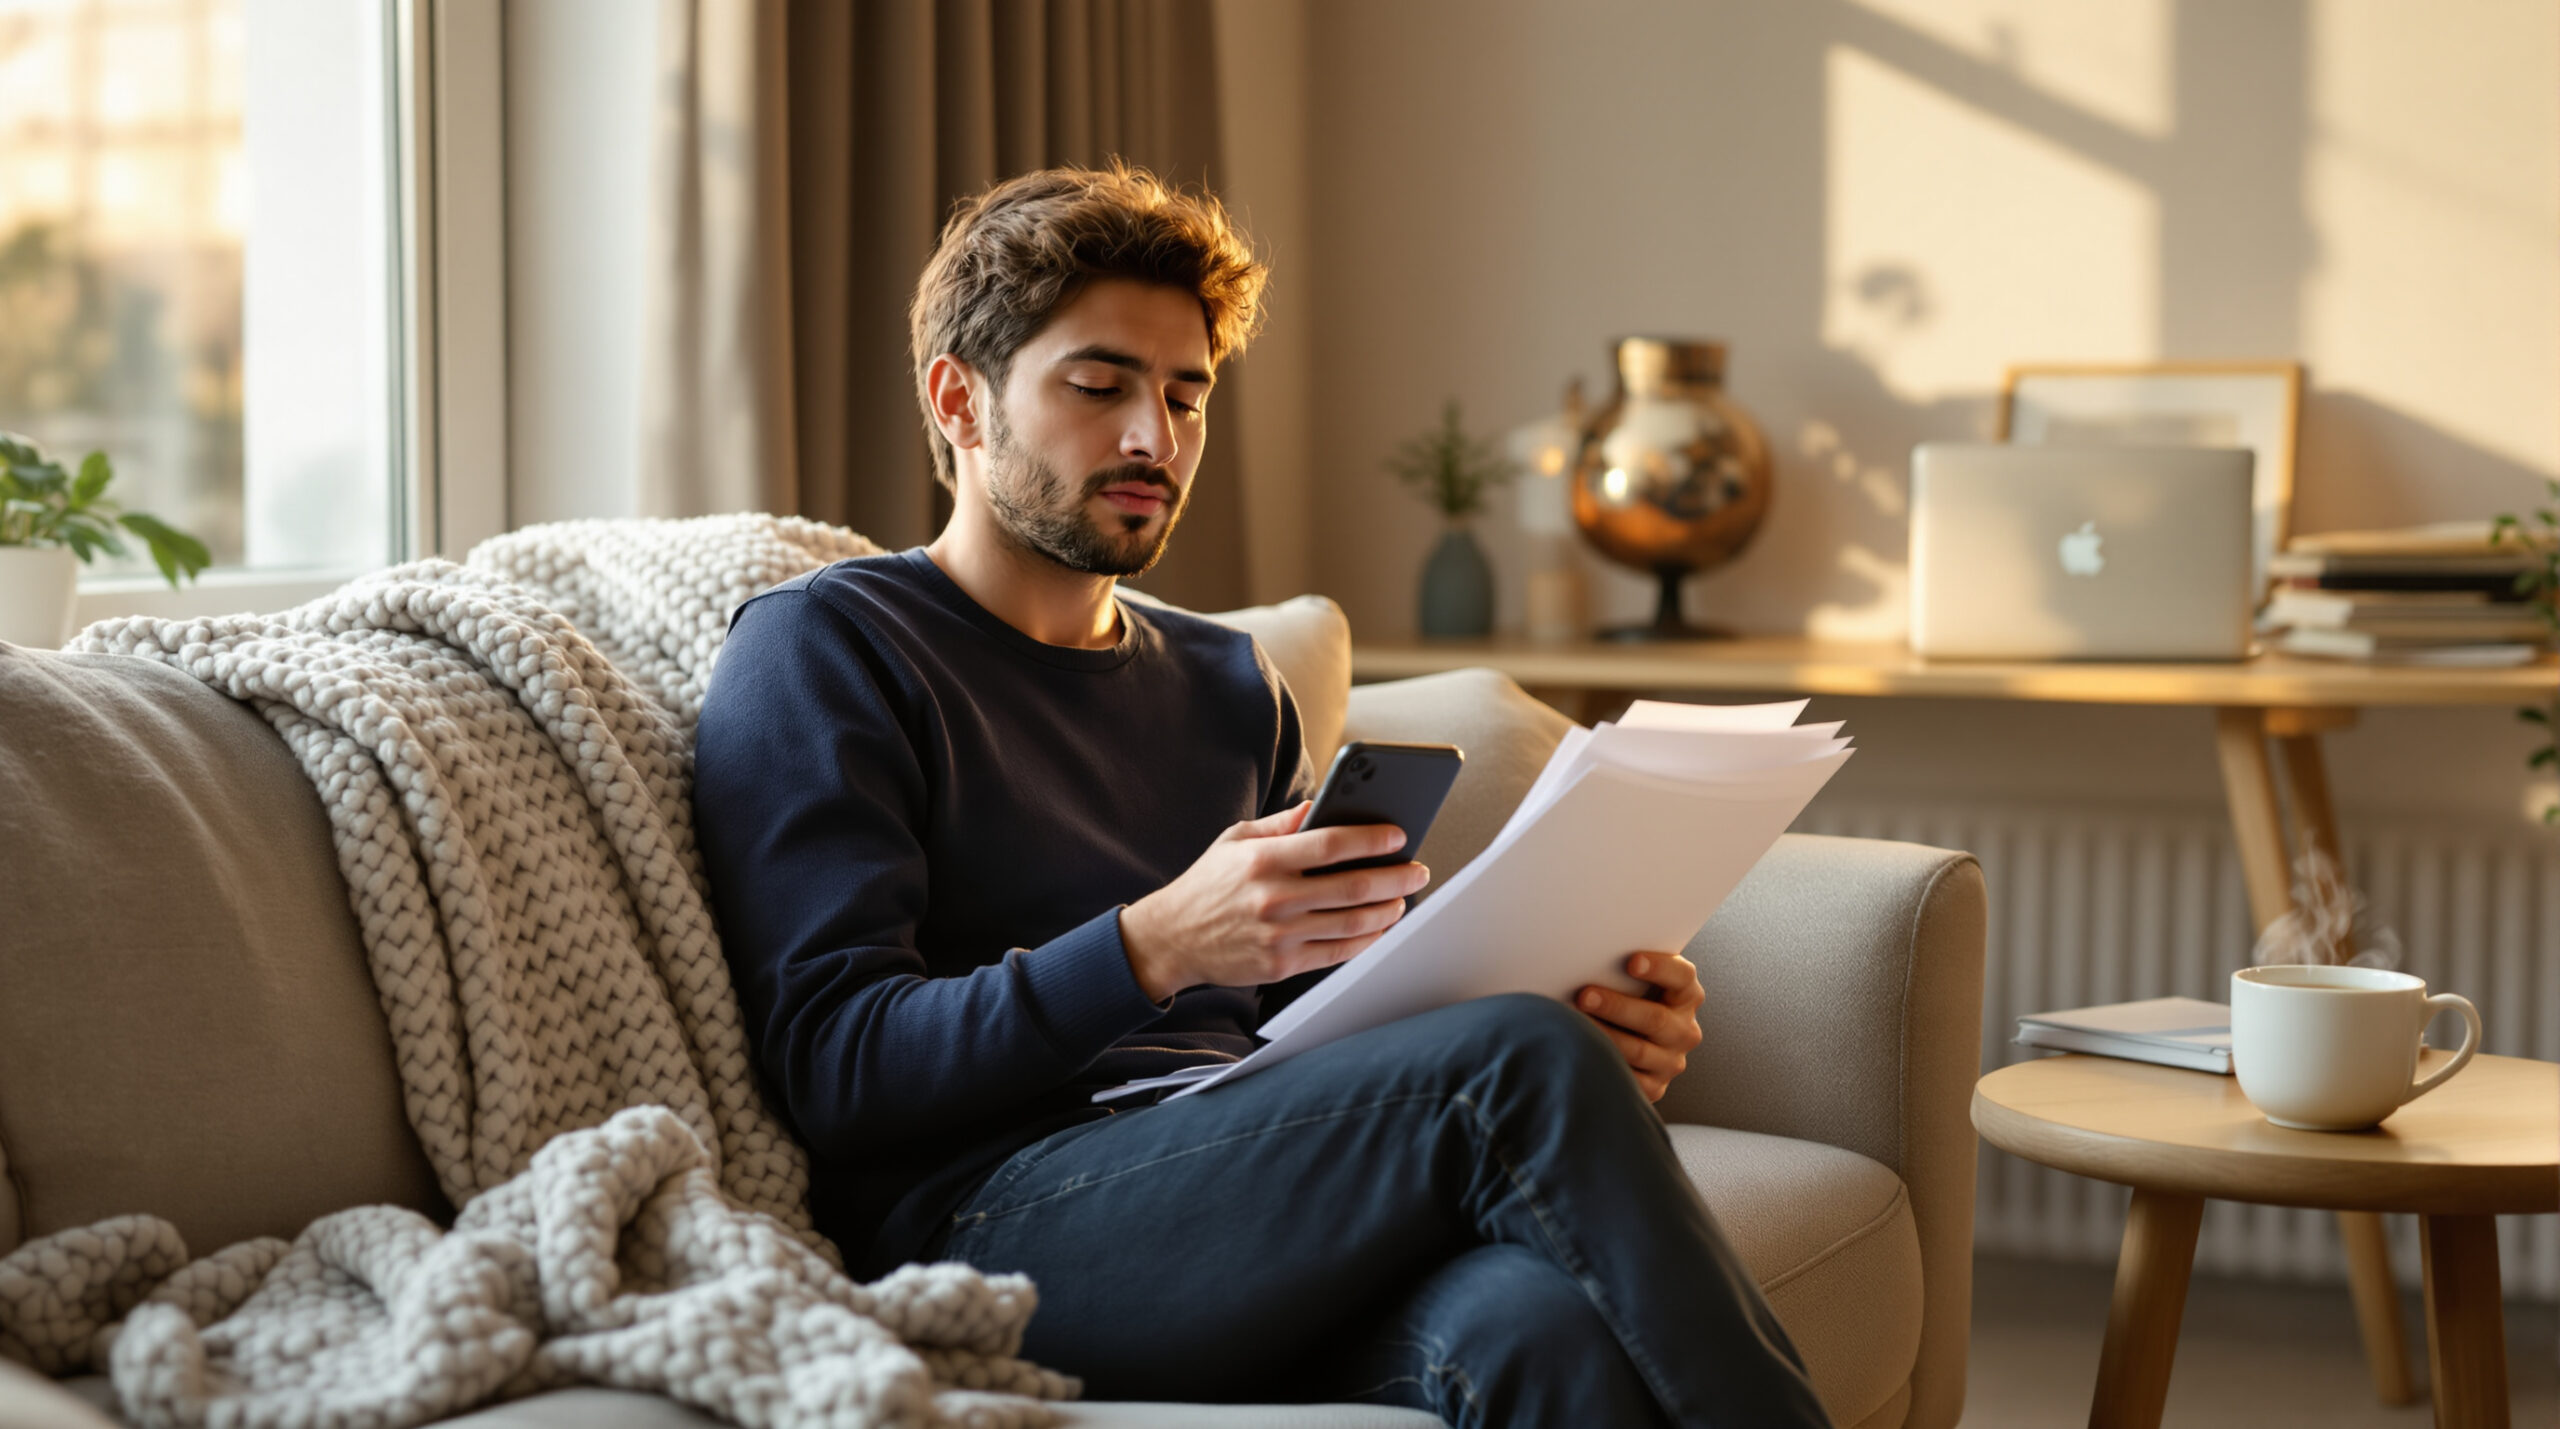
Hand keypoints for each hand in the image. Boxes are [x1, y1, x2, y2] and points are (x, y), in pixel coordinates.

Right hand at [1119, 802, 1430, 1001]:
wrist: (1171, 938)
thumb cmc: (1208, 884)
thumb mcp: (1235, 840)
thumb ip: (1280, 824)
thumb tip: (1322, 806)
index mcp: (1262, 860)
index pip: (1330, 845)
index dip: (1371, 840)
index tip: (1398, 836)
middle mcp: (1273, 898)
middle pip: (1351, 887)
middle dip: (1395, 878)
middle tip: (1418, 870)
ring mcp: (1278, 936)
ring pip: (1351, 924)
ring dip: (1387, 911)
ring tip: (1403, 898)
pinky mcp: (1280, 965)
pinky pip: (1337, 953)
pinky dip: (1366, 940)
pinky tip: (1379, 927)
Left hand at [1576, 952, 1704, 1101]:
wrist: (1628, 1040)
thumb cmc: (1626, 998)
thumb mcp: (1634, 982)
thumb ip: (1624, 969)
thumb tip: (1587, 955)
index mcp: (1686, 995)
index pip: (1681, 977)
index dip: (1659, 968)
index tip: (1632, 961)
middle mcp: (1685, 1030)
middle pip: (1655, 1019)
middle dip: (1617, 1006)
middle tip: (1584, 995)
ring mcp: (1671, 1061)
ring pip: (1638, 1051)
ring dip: (1604, 1037)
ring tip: (1573, 1025)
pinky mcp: (1654, 1087)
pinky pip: (1630, 1081)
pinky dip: (1604, 1065)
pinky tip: (1582, 1053)